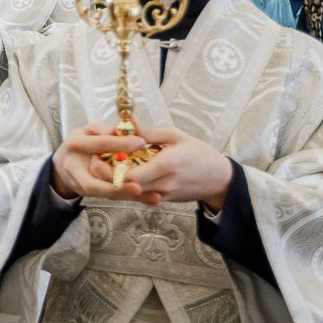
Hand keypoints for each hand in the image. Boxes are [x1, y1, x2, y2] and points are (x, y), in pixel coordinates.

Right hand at [50, 123, 158, 204]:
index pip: (99, 145)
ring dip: (128, 196)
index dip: (120, 144)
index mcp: (76, 144)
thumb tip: (125, 129)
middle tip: (139, 186)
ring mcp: (81, 184)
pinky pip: (112, 197)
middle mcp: (75, 168)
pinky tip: (151, 199)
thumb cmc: (81, 142)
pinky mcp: (91, 195)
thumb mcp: (89, 130)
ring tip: (153, 196)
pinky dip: (131, 198)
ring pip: (105, 193)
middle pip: (94, 183)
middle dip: (117, 187)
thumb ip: (106, 130)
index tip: (141, 142)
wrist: (63, 164)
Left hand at [118, 125, 233, 211]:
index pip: (130, 175)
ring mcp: (163, 195)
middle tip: (103, 161)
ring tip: (114, 166)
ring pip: (132, 193)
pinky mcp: (164, 201)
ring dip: (120, 182)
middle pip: (127, 186)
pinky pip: (142, 196)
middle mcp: (163, 183)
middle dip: (112, 175)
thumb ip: (149, 132)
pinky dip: (132, 187)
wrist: (219, 178)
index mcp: (166, 164)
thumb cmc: (199, 153)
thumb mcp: (175, 136)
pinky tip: (129, 174)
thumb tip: (129, 122)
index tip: (107, 154)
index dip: (114, 167)